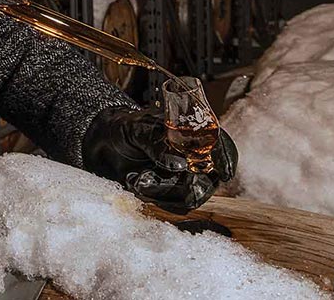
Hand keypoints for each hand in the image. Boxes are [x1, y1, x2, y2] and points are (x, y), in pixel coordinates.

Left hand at [81, 106, 237, 211]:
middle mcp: (196, 159)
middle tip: (158, 176)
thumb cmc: (126, 129)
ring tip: (139, 177)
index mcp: (194, 134)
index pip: (222, 147)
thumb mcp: (138, 129)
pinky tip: (135, 181)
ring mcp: (185, 179)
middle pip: (210, 180)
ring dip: (162, 189)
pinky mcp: (171, 195)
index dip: (226, 159)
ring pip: (190, 196)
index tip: (224, 172)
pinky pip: (172, 205)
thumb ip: (158, 143)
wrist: (106, 144)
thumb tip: (179, 164)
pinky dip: (153, 195)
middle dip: (188, 184)